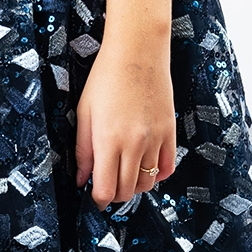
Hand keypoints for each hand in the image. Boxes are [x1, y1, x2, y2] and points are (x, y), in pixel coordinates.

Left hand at [74, 39, 176, 205]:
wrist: (138, 52)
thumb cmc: (105, 78)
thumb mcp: (84, 112)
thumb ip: (82, 150)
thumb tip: (81, 180)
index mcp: (108, 140)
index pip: (106, 189)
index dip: (98, 199)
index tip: (94, 196)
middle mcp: (134, 144)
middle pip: (127, 191)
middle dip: (114, 195)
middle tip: (107, 187)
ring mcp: (155, 139)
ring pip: (148, 183)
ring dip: (135, 186)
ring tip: (124, 174)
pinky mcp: (170, 131)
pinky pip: (168, 167)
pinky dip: (157, 174)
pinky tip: (145, 166)